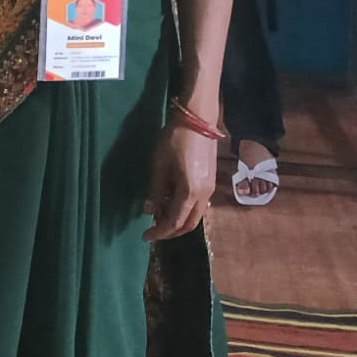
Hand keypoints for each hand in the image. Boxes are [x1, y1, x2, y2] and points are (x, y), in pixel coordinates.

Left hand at [142, 124, 217, 240]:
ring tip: (159, 216)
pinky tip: (171, 201)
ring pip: (196, 215)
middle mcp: (204, 196)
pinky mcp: (211, 181)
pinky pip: (199, 204)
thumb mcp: (159, 164)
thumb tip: (148, 211)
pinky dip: (185, 209)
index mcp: (190, 192)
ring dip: (179, 220)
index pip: (175, 222)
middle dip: (171, 231)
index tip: (145, 236)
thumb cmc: (175, 139)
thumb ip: (154, 190)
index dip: (160, 232)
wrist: (198, 120)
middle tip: (153, 231)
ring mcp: (210, 189)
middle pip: (189, 224)